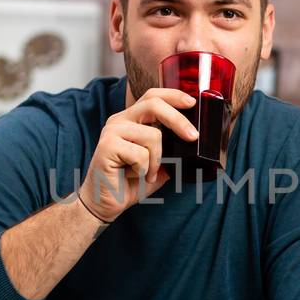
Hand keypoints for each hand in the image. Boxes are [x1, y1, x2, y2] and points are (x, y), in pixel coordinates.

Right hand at [80, 88, 198, 221]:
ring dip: (156, 161)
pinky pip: (141, 154)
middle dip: (178, 120)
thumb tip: (193, 140)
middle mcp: (119, 120)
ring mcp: (112, 132)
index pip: (152, 96)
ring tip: (145, 173)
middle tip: (192, 136)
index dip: (173, 96)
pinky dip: (143, 170)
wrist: (106, 204)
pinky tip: (133, 176)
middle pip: (154, 105)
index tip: (192, 103)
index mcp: (130, 120)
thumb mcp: (158, 163)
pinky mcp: (107, 146)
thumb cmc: (130, 183)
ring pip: (153, 135)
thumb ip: (171, 149)